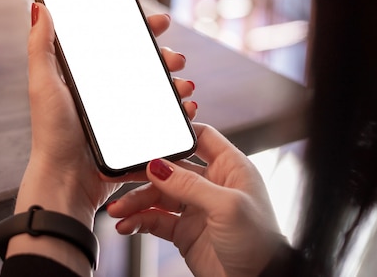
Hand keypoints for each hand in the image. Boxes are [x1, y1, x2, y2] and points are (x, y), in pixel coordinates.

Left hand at [7, 4, 196, 273]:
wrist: (66, 181)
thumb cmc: (51, 134)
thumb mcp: (44, 85)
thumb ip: (41, 47)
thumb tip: (40, 7)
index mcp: (85, 76)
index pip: (115, 43)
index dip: (139, 30)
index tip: (160, 22)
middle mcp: (105, 91)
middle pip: (142, 64)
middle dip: (164, 56)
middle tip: (177, 58)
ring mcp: (121, 113)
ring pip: (156, 89)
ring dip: (175, 83)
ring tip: (185, 86)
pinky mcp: (133, 134)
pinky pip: (161, 117)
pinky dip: (177, 109)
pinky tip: (186, 107)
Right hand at [107, 123, 283, 276]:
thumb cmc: (259, 242)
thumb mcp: (226, 207)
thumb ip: (189, 185)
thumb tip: (158, 165)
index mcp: (230, 168)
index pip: (201, 138)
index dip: (176, 133)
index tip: (148, 135)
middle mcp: (211, 184)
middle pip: (171, 168)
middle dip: (143, 171)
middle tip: (117, 174)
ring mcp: (196, 208)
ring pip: (158, 195)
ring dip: (136, 201)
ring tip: (118, 210)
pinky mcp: (184, 231)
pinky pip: (156, 220)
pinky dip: (139, 221)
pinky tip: (127, 225)